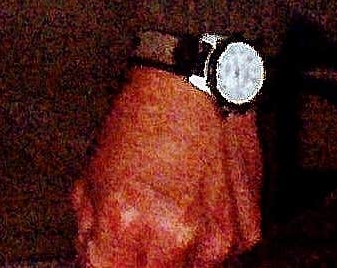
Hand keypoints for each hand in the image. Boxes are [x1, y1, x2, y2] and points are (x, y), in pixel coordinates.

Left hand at [72, 67, 261, 267]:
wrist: (196, 87)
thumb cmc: (143, 119)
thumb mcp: (94, 170)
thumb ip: (90, 227)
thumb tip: (89, 259)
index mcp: (128, 220)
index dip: (102, 267)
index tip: (102, 259)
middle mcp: (175, 238)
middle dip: (136, 262)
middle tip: (133, 236)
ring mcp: (216, 243)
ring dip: (173, 258)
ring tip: (166, 216)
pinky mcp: (246, 237)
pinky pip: (222, 260)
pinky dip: (205, 244)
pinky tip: (195, 208)